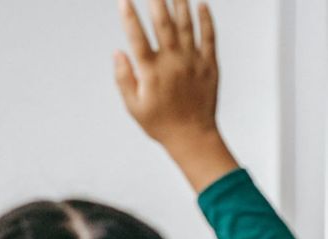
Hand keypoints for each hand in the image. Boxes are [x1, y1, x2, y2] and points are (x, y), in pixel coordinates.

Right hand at [115, 0, 237, 191]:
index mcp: (151, 73)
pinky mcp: (208, 64)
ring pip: (187, 26)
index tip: (124, 2)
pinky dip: (206, 19)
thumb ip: (124, 78)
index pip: (137, 39)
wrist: (192, 136)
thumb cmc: (160, 123)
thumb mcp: (133, 106)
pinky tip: (202, 5)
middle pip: (164, 25)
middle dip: (157, 3)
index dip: (129, 18)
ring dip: (181, 4)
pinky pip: (209, 37)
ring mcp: (193, 62)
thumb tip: (118, 53)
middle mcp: (172, 63)